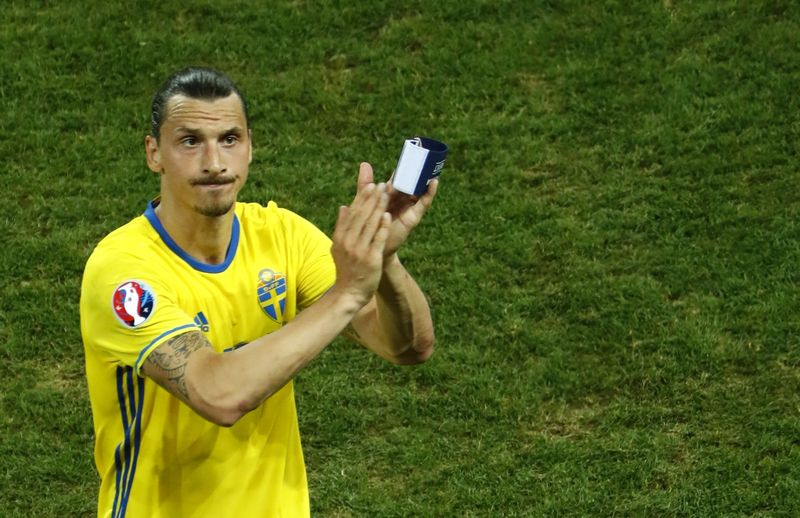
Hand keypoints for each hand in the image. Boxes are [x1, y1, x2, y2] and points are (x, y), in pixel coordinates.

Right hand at [330, 175, 390, 307]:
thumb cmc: (346, 269)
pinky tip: (388, 215)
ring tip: (387, 194)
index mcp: (340, 237)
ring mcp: (359, 250)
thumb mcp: (338, 246)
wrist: (348, 293)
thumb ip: (341, 226)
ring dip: (379, 207)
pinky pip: (378, 239)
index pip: (352, 213)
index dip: (361, 198)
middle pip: (361, 215)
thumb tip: (343, 207)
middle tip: (381, 184)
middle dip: (372, 198)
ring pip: (370, 224)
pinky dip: (382, 227)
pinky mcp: (371, 259)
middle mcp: (348, 242)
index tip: (370, 185)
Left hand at [356, 163, 437, 260]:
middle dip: (417, 170)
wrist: (371, 248)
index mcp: (389, 194)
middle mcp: (401, 200)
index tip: (410, 153)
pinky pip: (423, 203)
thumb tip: (365, 163)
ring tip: (432, 165)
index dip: (404, 167)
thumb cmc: (368, 225)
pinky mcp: (413, 217)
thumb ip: (365, 185)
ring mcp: (408, 207)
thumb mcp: (365, 201)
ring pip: (418, 190)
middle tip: (424, 155)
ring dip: (425, 178)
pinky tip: (433, 182)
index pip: (398, 178)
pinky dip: (429, 192)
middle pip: (411, 182)